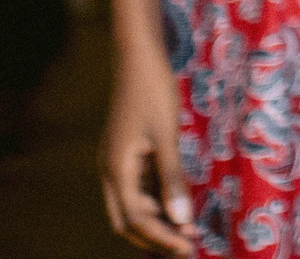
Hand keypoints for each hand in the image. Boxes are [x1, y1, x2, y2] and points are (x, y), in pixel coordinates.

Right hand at [100, 47, 193, 254]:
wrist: (138, 59)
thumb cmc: (153, 93)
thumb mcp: (167, 136)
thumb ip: (172, 178)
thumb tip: (181, 219)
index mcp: (116, 171)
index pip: (135, 219)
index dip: (161, 237)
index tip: (187, 247)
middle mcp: (111, 172)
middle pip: (128, 219)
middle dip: (155, 237)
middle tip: (187, 246)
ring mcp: (118, 162)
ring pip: (133, 204)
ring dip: (157, 220)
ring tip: (188, 230)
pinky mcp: (128, 153)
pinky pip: (140, 186)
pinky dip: (157, 200)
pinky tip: (180, 203)